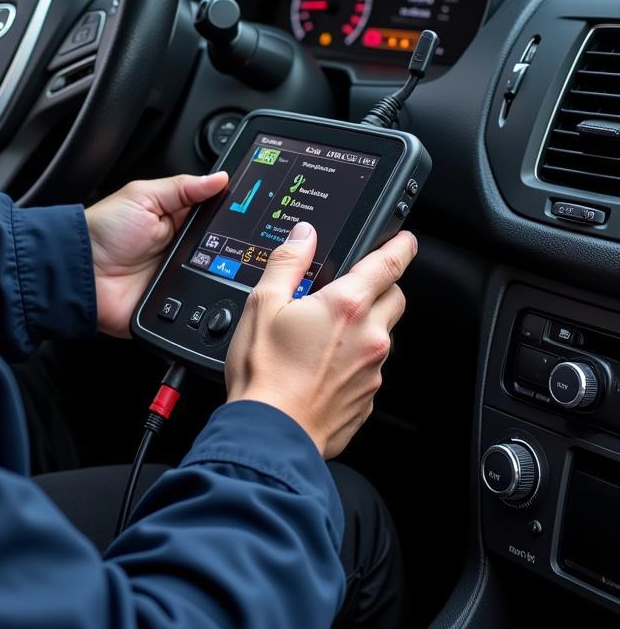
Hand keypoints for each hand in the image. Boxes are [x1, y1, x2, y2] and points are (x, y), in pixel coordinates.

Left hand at [85, 172, 228, 336]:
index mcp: (176, 220)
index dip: (232, 212)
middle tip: (236, 238)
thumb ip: (182, 187)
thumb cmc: (102, 231)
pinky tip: (207, 286)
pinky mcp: (175, 303)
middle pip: (222, 247)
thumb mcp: (142, 197)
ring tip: (217, 262)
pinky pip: (199, 301)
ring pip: (216, 275)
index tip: (251, 209)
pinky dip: (205, 295)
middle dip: (232, 245)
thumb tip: (219, 178)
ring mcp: (180, 276)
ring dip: (221, 271)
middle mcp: (182, 248)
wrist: (81, 272)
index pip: (214, 215)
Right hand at [225, 222, 414, 458]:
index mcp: (347, 306)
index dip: (401, 246)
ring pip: (381, 336)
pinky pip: (369, 369)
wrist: (270, 434)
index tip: (406, 240)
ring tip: (321, 335)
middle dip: (381, 287)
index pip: (390, 264)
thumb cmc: (265, 372)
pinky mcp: (367, 399)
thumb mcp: (263, 304)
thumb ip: (288, 262)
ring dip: (363, 327)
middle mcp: (370, 336)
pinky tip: (320, 367)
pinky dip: (353, 362)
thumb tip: (303, 235)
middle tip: (350, 289)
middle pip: (395, 298)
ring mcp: (372, 371)